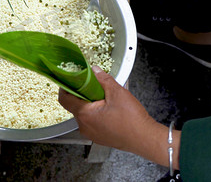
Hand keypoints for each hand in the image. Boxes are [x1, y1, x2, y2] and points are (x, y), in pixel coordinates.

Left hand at [59, 66, 179, 167]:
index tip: (69, 80)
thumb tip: (95, 71)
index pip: (65, 99)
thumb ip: (103, 79)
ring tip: (103, 98)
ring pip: (84, 114)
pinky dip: (96, 114)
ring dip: (89, 105)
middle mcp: (84, 126)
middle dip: (81, 95)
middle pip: (74, 106)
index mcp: (85, 114)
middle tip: (91, 86)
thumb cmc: (132, 120)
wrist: (145, 138)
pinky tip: (108, 109)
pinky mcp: (99, 137)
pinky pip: (92, 122)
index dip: (65, 87)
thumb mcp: (117, 93)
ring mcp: (91, 133)